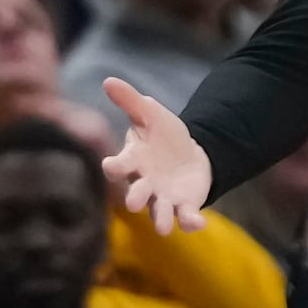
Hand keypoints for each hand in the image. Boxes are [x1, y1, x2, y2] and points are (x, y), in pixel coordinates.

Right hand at [100, 78, 211, 235]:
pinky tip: (198, 224)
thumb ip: (130, 101)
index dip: (115, 166)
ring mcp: (163, 197)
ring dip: (159, 218)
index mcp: (134, 160)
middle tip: (133, 202)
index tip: (110, 166)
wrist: (188, 153)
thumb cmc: (162, 135)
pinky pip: (185, 216)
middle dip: (135, 197)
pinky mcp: (183, 205)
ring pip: (158, 211)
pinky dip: (190, 222)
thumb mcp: (150, 114)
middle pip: (137, 192)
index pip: (120, 166)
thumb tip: (109, 80)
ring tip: (162, 228)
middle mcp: (144, 183)